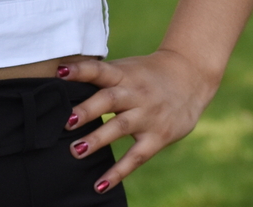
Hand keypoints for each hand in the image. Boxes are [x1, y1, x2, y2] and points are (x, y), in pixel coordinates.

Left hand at [57, 50, 220, 193]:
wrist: (191, 77)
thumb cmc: (149, 73)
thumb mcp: (128, 67)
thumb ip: (101, 75)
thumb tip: (62, 77)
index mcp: (124, 74)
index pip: (100, 70)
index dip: (81, 70)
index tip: (61, 73)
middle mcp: (136, 93)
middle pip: (110, 100)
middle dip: (87, 110)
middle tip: (66, 122)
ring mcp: (148, 116)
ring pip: (120, 127)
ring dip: (97, 139)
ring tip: (75, 151)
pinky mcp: (158, 136)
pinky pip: (136, 157)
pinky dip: (118, 172)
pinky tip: (100, 185)